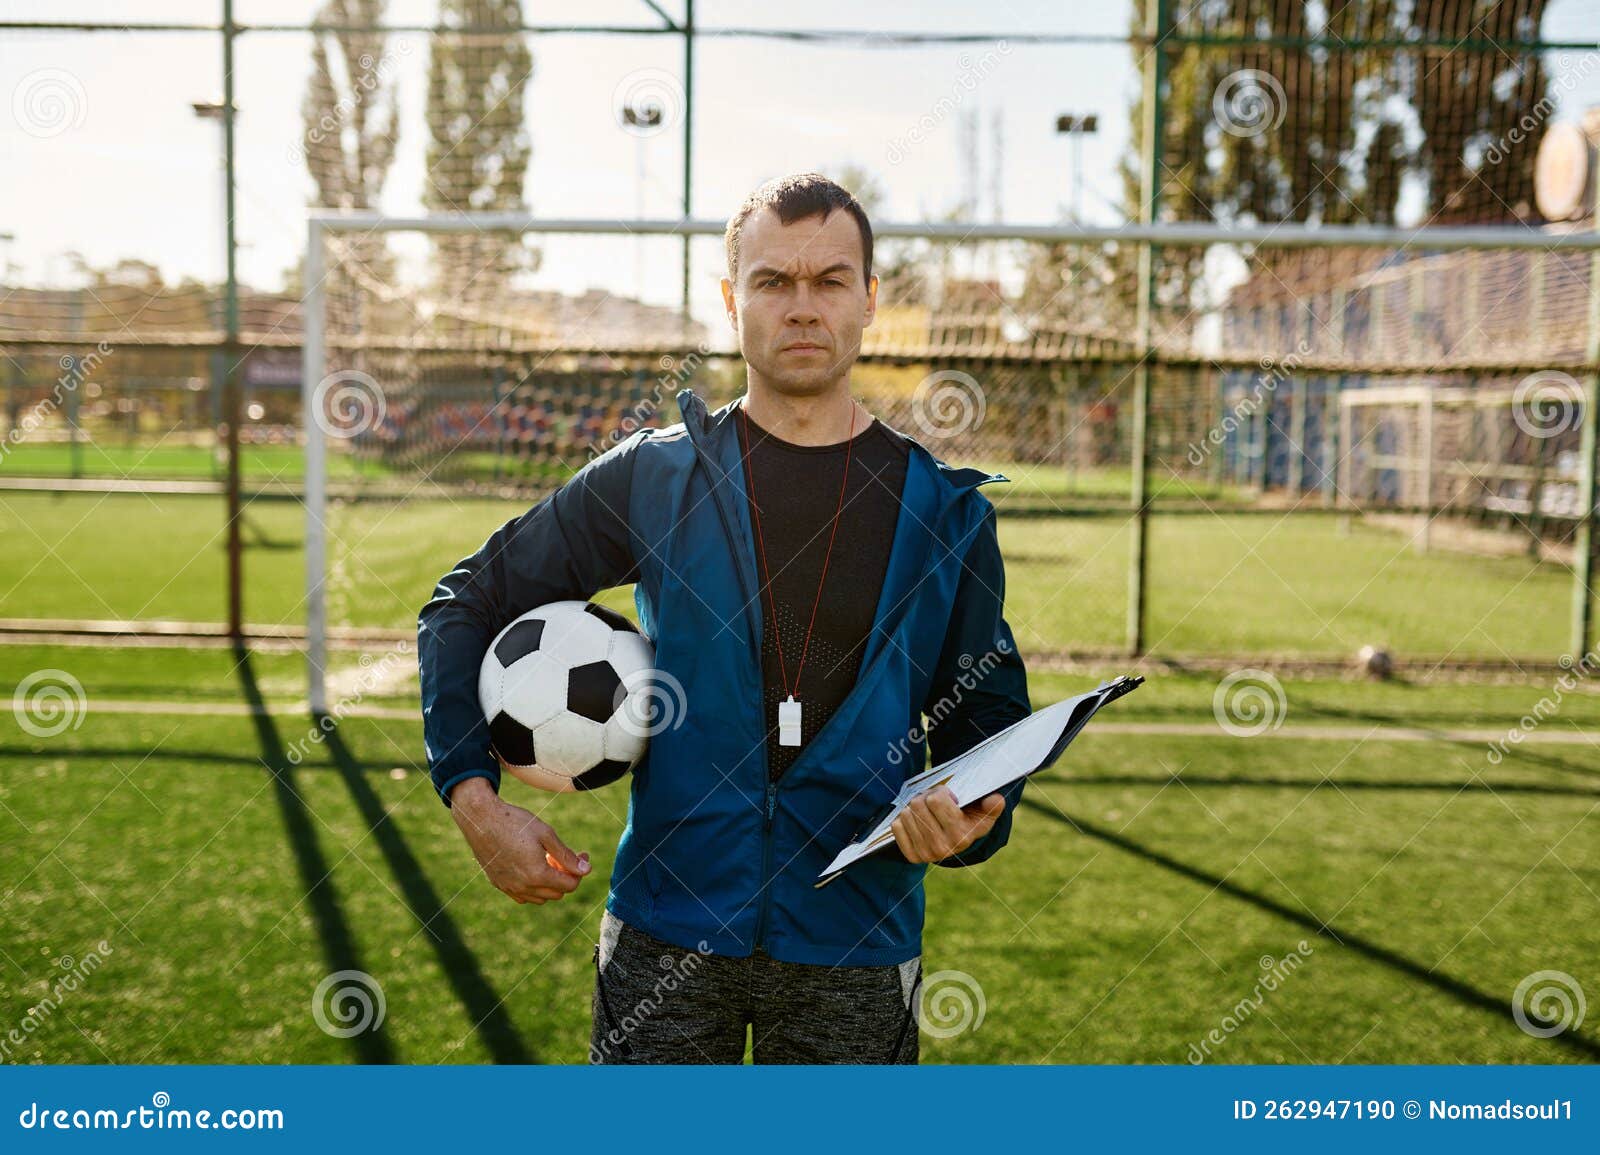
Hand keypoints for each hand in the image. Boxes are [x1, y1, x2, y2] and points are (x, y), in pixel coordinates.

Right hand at [449, 776, 591, 904]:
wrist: (481, 819)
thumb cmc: (514, 822)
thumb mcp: (546, 834)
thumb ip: (566, 855)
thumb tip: (586, 870)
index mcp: (537, 875)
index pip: (570, 885)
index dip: (579, 871)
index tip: (582, 855)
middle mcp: (523, 886)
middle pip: (557, 894)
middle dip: (565, 877)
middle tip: (562, 856)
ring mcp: (509, 887)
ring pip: (540, 898)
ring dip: (549, 884)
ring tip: (546, 860)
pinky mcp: (498, 884)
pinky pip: (523, 896)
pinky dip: (532, 888)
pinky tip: (531, 867)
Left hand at [890, 787, 1004, 863]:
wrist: (959, 842)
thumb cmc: (970, 820)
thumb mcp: (985, 813)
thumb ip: (992, 805)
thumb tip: (995, 800)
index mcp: (961, 836)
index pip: (936, 800)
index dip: (941, 792)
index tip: (949, 796)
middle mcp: (943, 848)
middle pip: (918, 804)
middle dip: (926, 796)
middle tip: (934, 801)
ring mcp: (926, 854)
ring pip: (906, 813)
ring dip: (914, 807)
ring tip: (927, 811)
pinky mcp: (912, 856)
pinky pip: (896, 826)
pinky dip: (904, 819)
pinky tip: (917, 821)